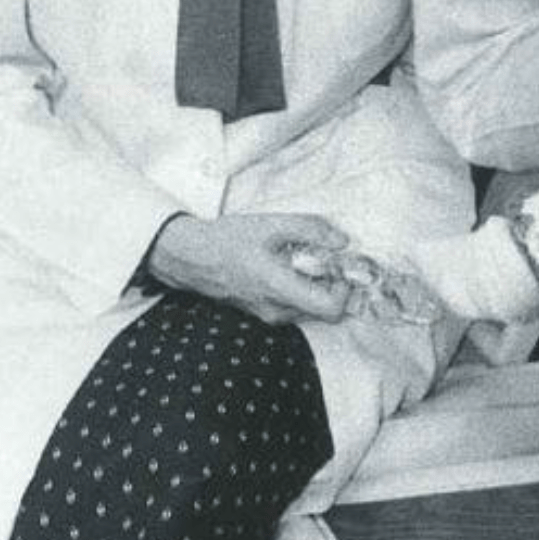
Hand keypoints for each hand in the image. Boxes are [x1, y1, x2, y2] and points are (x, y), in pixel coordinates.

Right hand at [147, 210, 353, 324]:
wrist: (192, 257)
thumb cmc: (228, 240)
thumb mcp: (272, 224)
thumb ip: (311, 230)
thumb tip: (342, 240)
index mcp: (280, 289)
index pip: (330, 309)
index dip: (345, 289)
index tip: (341, 267)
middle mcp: (277, 310)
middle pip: (325, 311)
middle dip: (334, 285)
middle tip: (329, 259)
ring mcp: (270, 315)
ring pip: (311, 310)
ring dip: (319, 287)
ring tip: (307, 259)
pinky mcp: (264, 312)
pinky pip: (296, 307)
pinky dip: (303, 290)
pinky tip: (292, 266)